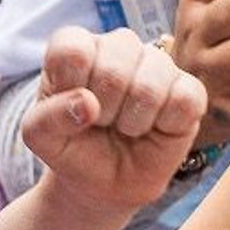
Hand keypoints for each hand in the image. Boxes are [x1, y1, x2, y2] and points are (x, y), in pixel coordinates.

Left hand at [24, 26, 205, 213]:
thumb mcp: (41, 137)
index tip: (72, 108)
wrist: (104, 182)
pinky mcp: (188, 89)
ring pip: (151, 82)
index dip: (71, 87)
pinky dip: (165, 124)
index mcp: (77, 48)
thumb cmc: (71, 148)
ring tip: (125, 128)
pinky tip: (154, 128)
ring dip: (133, 121)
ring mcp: (156, 64)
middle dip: (103, 111)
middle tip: (101, 123)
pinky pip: (185, 99)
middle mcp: (118, 47)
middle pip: (114, 68)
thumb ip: (48, 118)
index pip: (72, 49)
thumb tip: (86, 103)